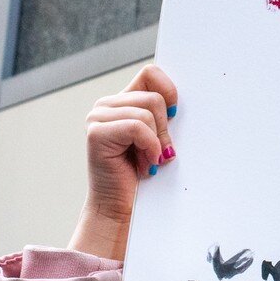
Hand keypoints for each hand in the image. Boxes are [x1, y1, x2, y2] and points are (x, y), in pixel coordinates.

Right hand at [72, 63, 178, 261]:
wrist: (120, 207)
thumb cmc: (141, 173)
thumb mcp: (158, 138)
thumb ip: (164, 115)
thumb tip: (183, 101)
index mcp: (122, 101)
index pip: (151, 73)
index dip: (169, 91)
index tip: (176, 115)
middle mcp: (106, 105)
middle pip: (154, 97)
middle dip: (165, 128)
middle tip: (158, 152)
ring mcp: (98, 117)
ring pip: (148, 112)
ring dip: (156, 142)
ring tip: (147, 161)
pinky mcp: (96, 133)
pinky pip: (138, 127)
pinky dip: (149, 147)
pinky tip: (144, 165)